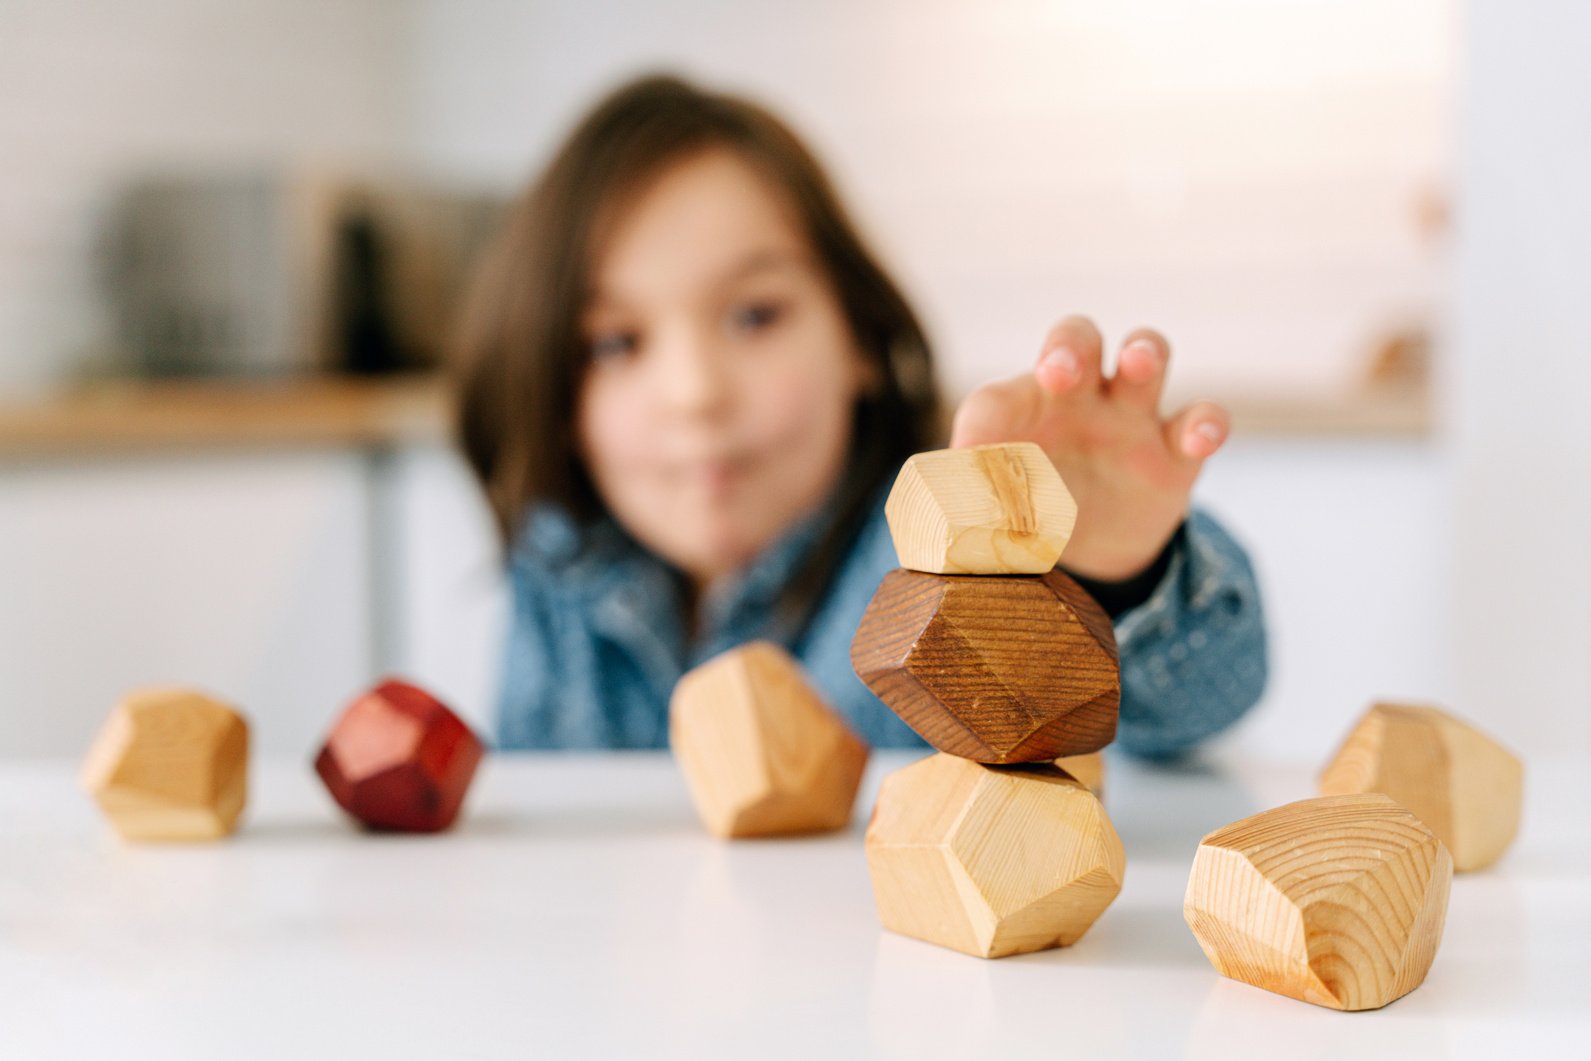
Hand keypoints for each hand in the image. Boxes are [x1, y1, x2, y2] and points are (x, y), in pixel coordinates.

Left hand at [950, 316, 1228, 582]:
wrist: (1089, 555)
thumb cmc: (1028, 516)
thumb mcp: (995, 524)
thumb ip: (974, 526)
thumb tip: (952, 540)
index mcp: (1017, 414)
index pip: (994, 402)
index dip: (980, 428)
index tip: (969, 463)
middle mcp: (1075, 400)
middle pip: (1076, 341)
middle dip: (1067, 347)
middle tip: (1057, 372)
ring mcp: (1129, 420)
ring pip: (1144, 359)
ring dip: (1143, 351)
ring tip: (1137, 362)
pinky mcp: (1175, 455)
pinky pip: (1201, 421)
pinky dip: (1205, 423)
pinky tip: (1197, 438)